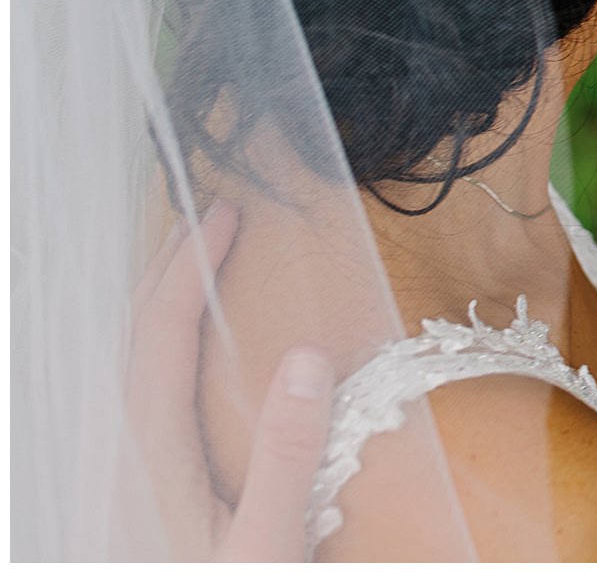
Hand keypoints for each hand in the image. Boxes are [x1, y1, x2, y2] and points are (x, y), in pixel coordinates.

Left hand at [123, 203, 334, 559]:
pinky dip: (165, 353)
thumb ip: (286, 456)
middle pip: (132, 344)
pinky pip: (145, 401)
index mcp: (155, 463)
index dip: (187, 271)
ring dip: (159, 308)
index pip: (160, 340)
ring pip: (131, 372)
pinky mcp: (143, 502)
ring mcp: (131, 483)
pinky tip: (193, 362)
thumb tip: (305, 356)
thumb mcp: (265, 547)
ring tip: (195, 267)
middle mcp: (131, 463)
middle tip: (208, 217)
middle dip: (164, 271)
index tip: (225, 217)